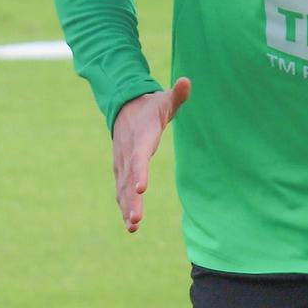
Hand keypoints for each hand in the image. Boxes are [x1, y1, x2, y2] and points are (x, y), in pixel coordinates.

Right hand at [112, 79, 190, 232]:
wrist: (125, 106)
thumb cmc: (151, 106)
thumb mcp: (165, 99)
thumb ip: (177, 94)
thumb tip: (187, 81)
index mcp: (141, 137)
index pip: (139, 157)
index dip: (139, 172)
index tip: (141, 188)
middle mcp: (128, 152)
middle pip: (128, 178)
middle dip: (131, 200)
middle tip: (136, 219)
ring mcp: (122, 162)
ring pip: (122, 187)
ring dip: (127, 207)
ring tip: (133, 226)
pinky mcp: (121, 169)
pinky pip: (121, 189)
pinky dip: (124, 205)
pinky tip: (131, 224)